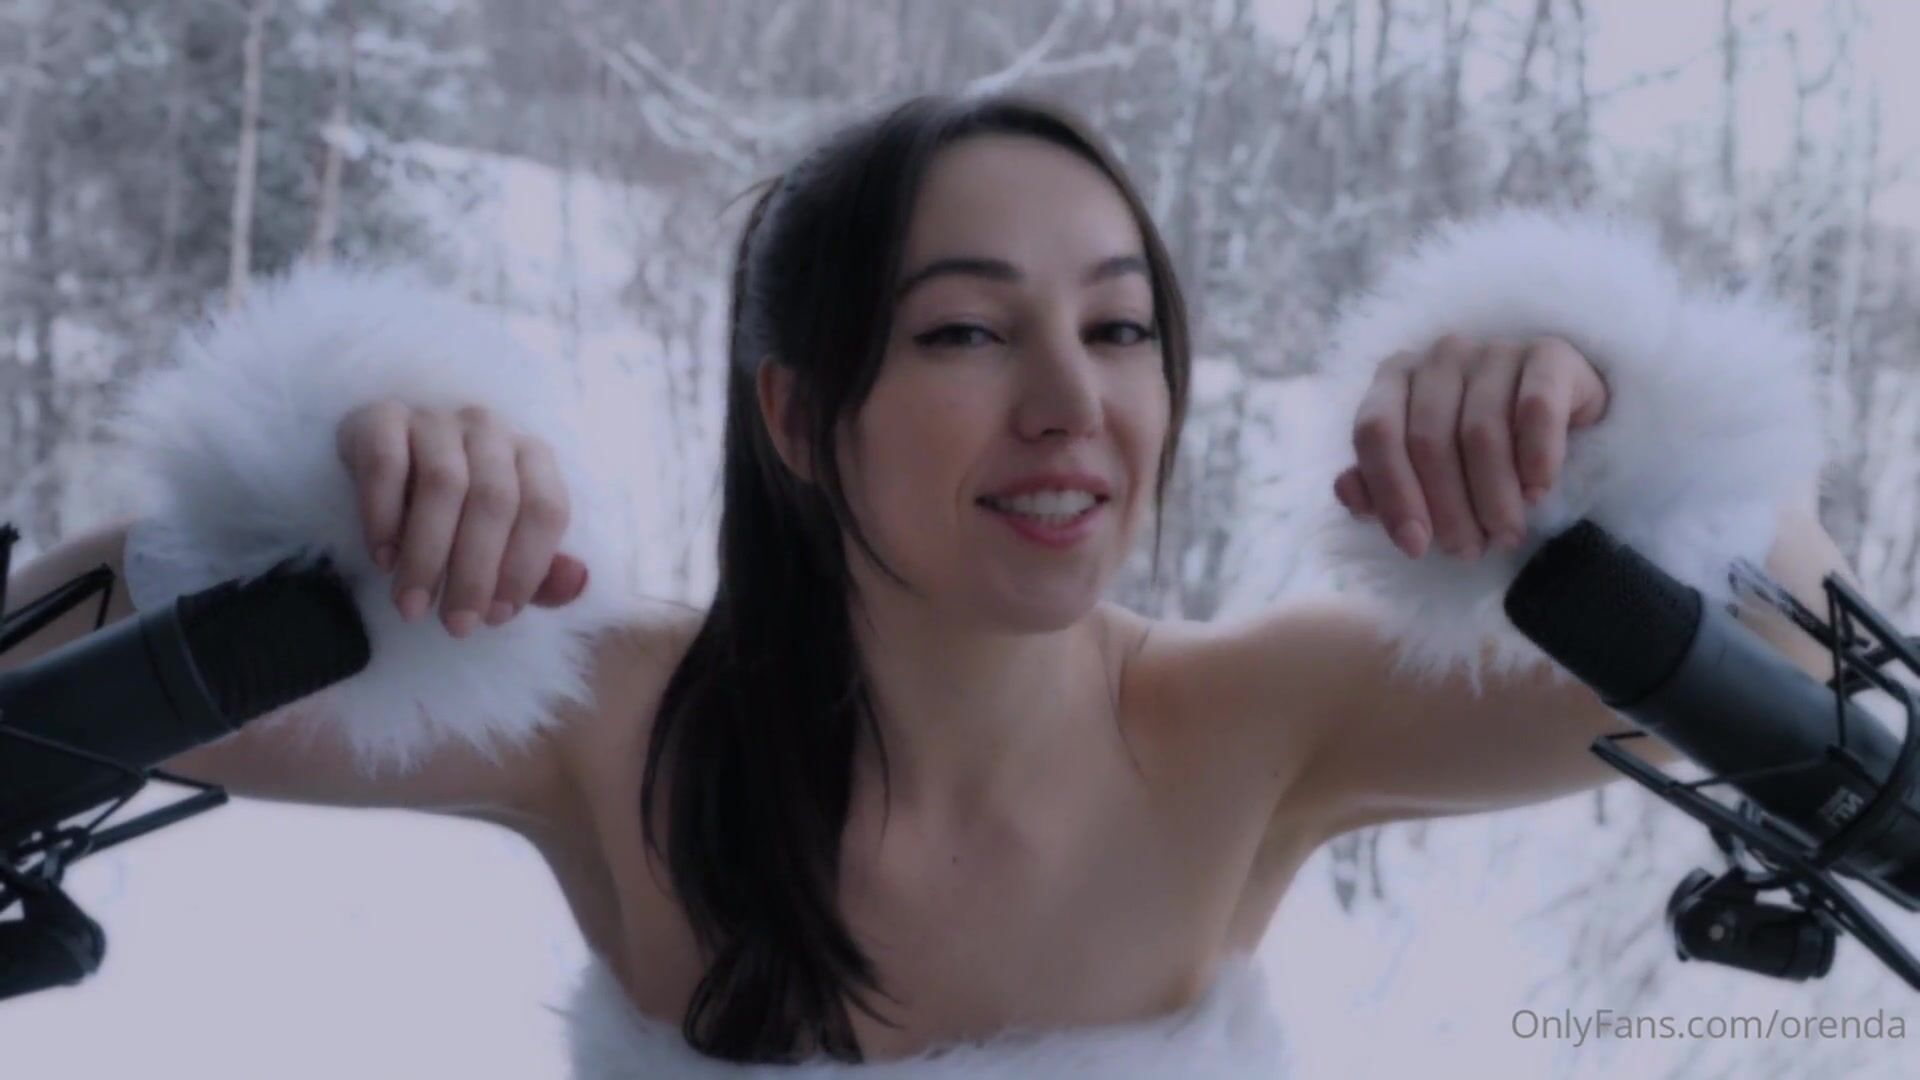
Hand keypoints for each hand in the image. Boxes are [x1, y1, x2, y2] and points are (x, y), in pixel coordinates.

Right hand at [336, 400, 587, 637]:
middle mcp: (490, 430)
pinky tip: (383, 559)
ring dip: (427, 554)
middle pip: (495, 500)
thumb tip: (576, 584)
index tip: (497, 617)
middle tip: (455, 625)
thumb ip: (539, 571)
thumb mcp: (500, 545)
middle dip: (475, 572)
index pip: (547, 508)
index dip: (526, 567)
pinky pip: (386, 464)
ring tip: (412, 606)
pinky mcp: (382, 418)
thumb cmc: (455, 512)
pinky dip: (384, 517)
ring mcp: (436, 420)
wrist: (387, 460)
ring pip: (442, 483)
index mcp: (532, 456)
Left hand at [1332, 336, 1608, 559]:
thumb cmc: (1474, 450)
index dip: (1391, 494)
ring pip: (1481, 433)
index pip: (1375, 432)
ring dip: (1493, 498)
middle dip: (1448, 510)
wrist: (1559, 411)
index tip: (1414, 546)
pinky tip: (1537, 491)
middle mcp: (1440, 357)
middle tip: (1469, 550)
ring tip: (1504, 534)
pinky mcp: (1548, 354)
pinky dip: (1536, 459)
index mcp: (1395, 378)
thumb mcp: (1421, 471)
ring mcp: (1494, 351)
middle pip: (1428, 440)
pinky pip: (1535, 410)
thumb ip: (1379, 482)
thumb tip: (1348, 492)